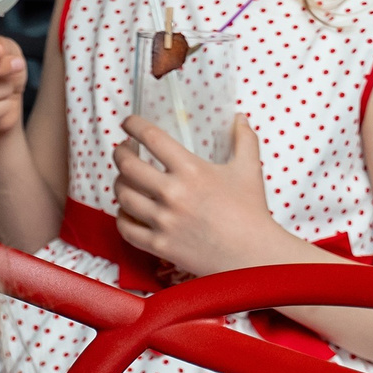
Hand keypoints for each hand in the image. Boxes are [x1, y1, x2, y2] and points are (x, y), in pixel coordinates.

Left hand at [114, 115, 293, 277]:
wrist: (253, 255)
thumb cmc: (251, 212)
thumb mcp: (249, 170)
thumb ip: (244, 140)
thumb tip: (239, 118)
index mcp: (192, 171)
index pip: (152, 138)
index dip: (134, 125)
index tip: (129, 122)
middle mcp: (173, 194)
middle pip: (127, 166)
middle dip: (120, 154)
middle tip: (123, 151)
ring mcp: (163, 221)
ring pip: (122, 195)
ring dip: (120, 183)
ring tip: (125, 179)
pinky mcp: (158, 245)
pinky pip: (125, 227)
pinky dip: (121, 216)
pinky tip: (128, 209)